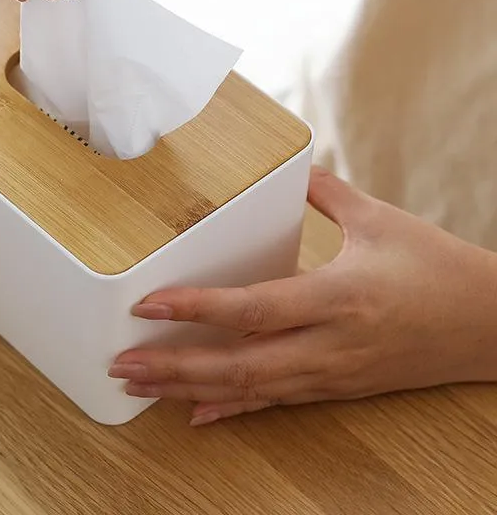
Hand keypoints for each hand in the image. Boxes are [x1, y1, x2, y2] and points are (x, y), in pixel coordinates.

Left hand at [110, 166, 496, 425]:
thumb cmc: (439, 270)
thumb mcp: (380, 220)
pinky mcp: (337, 386)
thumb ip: (327, 192)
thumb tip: (293, 166)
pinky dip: (231, 408)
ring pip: (250, 389)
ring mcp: (332, 372)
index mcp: (337, 296)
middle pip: (239, 363)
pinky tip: (195, 414)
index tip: (147, 305)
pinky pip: (276, 402)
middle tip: (121, 363)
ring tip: (140, 387)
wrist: (493, 326)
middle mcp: (329, 344)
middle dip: (174, 366)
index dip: (195, 309)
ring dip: (190, 390)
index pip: (252, 308)